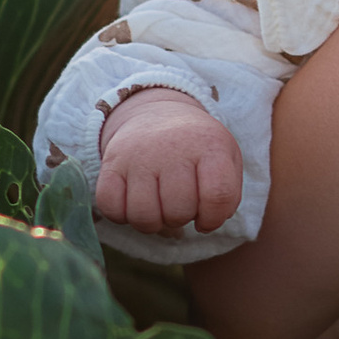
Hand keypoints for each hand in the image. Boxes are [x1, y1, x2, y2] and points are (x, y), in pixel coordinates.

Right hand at [96, 90, 243, 235]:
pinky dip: (121, 215)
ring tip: (158, 206)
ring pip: (143, 216)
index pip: (218, 195)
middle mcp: (173, 147)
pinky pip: (111, 208)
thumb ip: (227, 194)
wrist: (157, 114)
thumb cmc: (196, 148)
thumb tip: (205, 223)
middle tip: (179, 204)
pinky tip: (133, 202)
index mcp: (210, 145)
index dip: (213, 219)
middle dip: (181, 219)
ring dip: (152, 222)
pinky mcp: (111, 163)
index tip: (206, 218)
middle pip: (178, 211)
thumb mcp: (225, 159)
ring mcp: (139, 155)